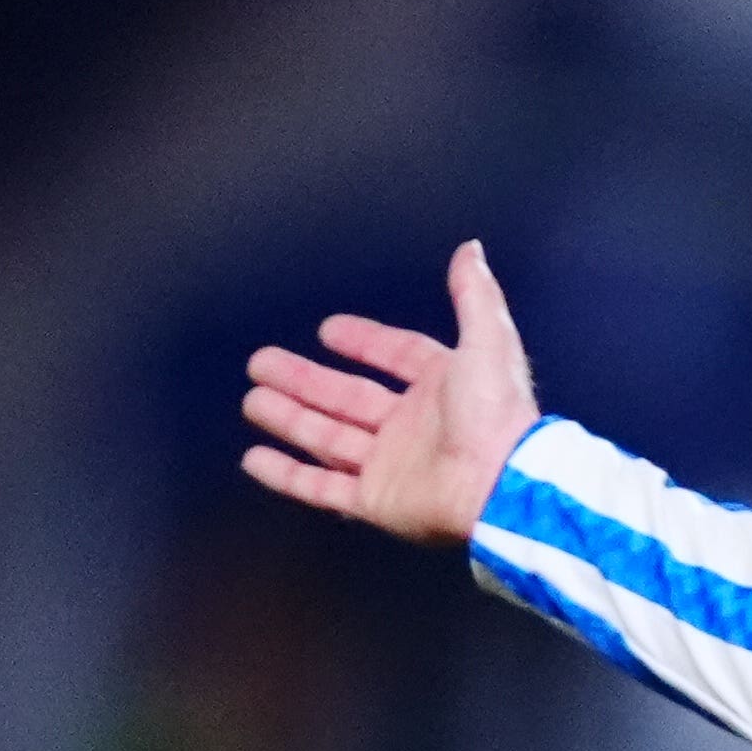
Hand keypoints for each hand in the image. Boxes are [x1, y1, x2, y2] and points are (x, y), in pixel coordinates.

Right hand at [239, 241, 540, 545]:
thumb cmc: (496, 415)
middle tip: (262, 363)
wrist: (499, 486)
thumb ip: (475, 296)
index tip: (328, 331)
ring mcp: (391, 465)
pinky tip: (256, 460)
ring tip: (252, 400)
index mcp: (442, 388)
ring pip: (327, 438)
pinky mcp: (375, 501)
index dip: (365, 342)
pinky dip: (287, 476)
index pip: (397, 358)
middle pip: (346, 397)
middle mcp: (414, 427)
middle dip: (303, 380)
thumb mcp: (488, 342)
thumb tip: (471, 249)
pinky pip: (321, 487)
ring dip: (289, 418)